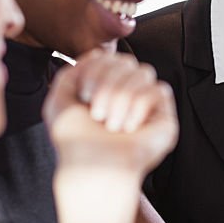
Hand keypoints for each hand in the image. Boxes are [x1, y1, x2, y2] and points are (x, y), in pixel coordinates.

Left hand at [44, 50, 177, 174]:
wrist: (91, 166)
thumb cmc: (75, 141)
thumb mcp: (59, 100)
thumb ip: (70, 72)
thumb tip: (94, 55)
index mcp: (105, 87)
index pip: (110, 57)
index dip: (96, 69)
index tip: (83, 95)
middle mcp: (127, 93)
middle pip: (127, 60)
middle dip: (107, 84)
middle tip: (96, 113)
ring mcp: (147, 104)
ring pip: (144, 72)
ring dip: (121, 97)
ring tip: (111, 124)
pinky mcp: (164, 117)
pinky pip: (159, 89)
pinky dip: (138, 106)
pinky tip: (129, 127)